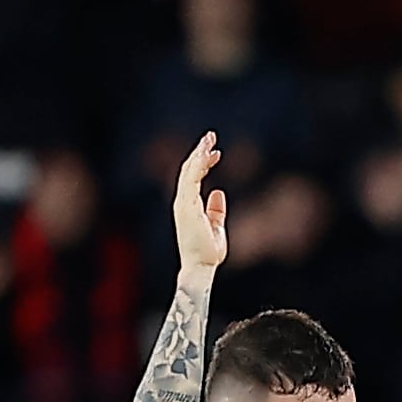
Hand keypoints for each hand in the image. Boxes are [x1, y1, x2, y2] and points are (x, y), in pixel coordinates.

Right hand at [170, 133, 226, 273]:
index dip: (204, 163)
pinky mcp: (185, 206)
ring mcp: (183, 203)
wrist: (201, 265)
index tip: (217, 152)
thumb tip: (218, 192)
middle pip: (188, 170)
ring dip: (198, 154)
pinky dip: (197, 167)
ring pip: (188, 172)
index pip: (194, 177)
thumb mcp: (216, 225)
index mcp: (189, 205)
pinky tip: (206, 155)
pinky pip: (189, 181)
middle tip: (211, 135)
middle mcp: (183, 201)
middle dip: (199, 152)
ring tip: (209, 140)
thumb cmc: (208, 250)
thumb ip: (216, 209)